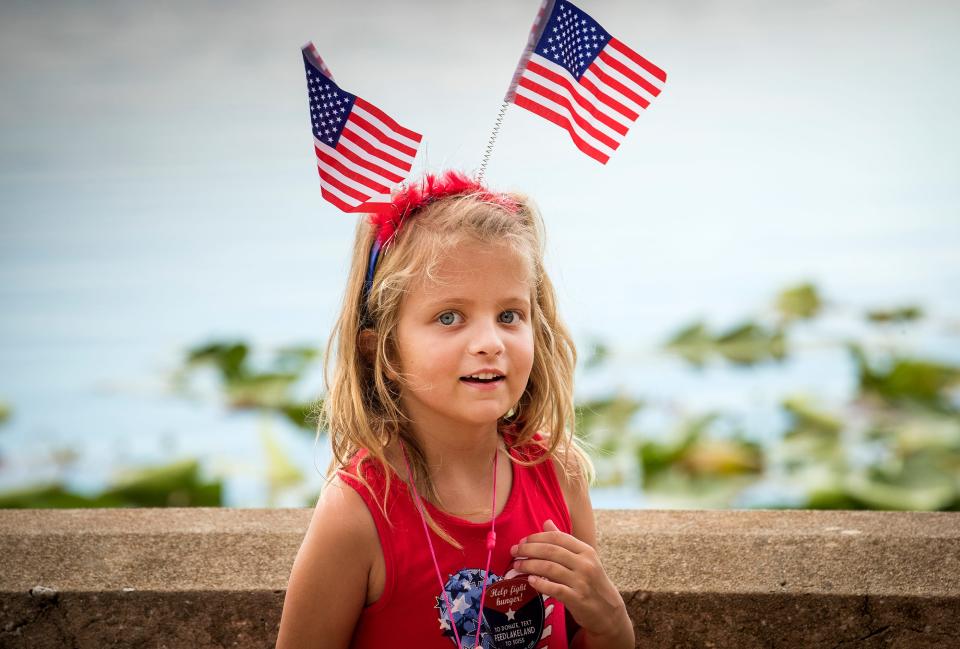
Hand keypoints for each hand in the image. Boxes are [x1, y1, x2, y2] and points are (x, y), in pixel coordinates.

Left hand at [509, 520, 632, 645]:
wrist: (607, 610)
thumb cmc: (591, 581)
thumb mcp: (583, 558)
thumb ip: (564, 541)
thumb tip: (546, 522)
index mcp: (586, 550)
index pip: (558, 538)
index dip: (537, 537)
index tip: (523, 540)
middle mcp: (585, 564)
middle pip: (551, 551)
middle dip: (529, 549)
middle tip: (514, 551)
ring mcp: (581, 582)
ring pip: (550, 568)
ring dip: (530, 566)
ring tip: (517, 566)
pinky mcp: (577, 599)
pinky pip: (554, 588)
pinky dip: (540, 583)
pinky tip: (530, 581)